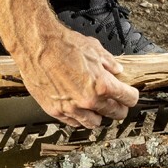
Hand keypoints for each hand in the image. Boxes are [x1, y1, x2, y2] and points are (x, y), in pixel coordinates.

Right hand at [12, 23, 138, 128]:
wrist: (36, 45)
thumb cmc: (62, 44)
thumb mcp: (94, 49)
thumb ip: (109, 63)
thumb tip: (116, 70)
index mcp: (102, 85)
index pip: (129, 99)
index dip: (131, 96)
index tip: (129, 95)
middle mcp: (88, 100)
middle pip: (115, 113)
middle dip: (119, 107)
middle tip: (116, 101)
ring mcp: (71, 108)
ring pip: (94, 123)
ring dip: (99, 115)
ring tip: (97, 107)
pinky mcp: (55, 111)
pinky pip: (74, 122)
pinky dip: (80, 117)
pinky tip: (80, 109)